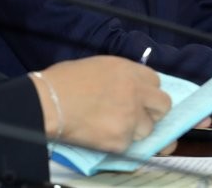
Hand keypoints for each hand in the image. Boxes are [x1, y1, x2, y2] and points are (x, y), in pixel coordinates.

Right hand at [31, 55, 170, 152]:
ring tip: (111, 127)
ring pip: (147, 129)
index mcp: (129, 71)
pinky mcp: (121, 140)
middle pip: (163, 105)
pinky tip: (101, 136)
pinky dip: (117, 144)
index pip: (156, 81)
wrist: (48, 103)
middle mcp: (136, 93)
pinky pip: (128, 146)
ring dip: (135, 130)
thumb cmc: (63, 81)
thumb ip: (119, 76)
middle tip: (138, 115)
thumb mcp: (97, 66)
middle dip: (154, 111)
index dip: (147, 91)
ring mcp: (131, 118)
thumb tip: (125, 87)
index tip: (140, 97)